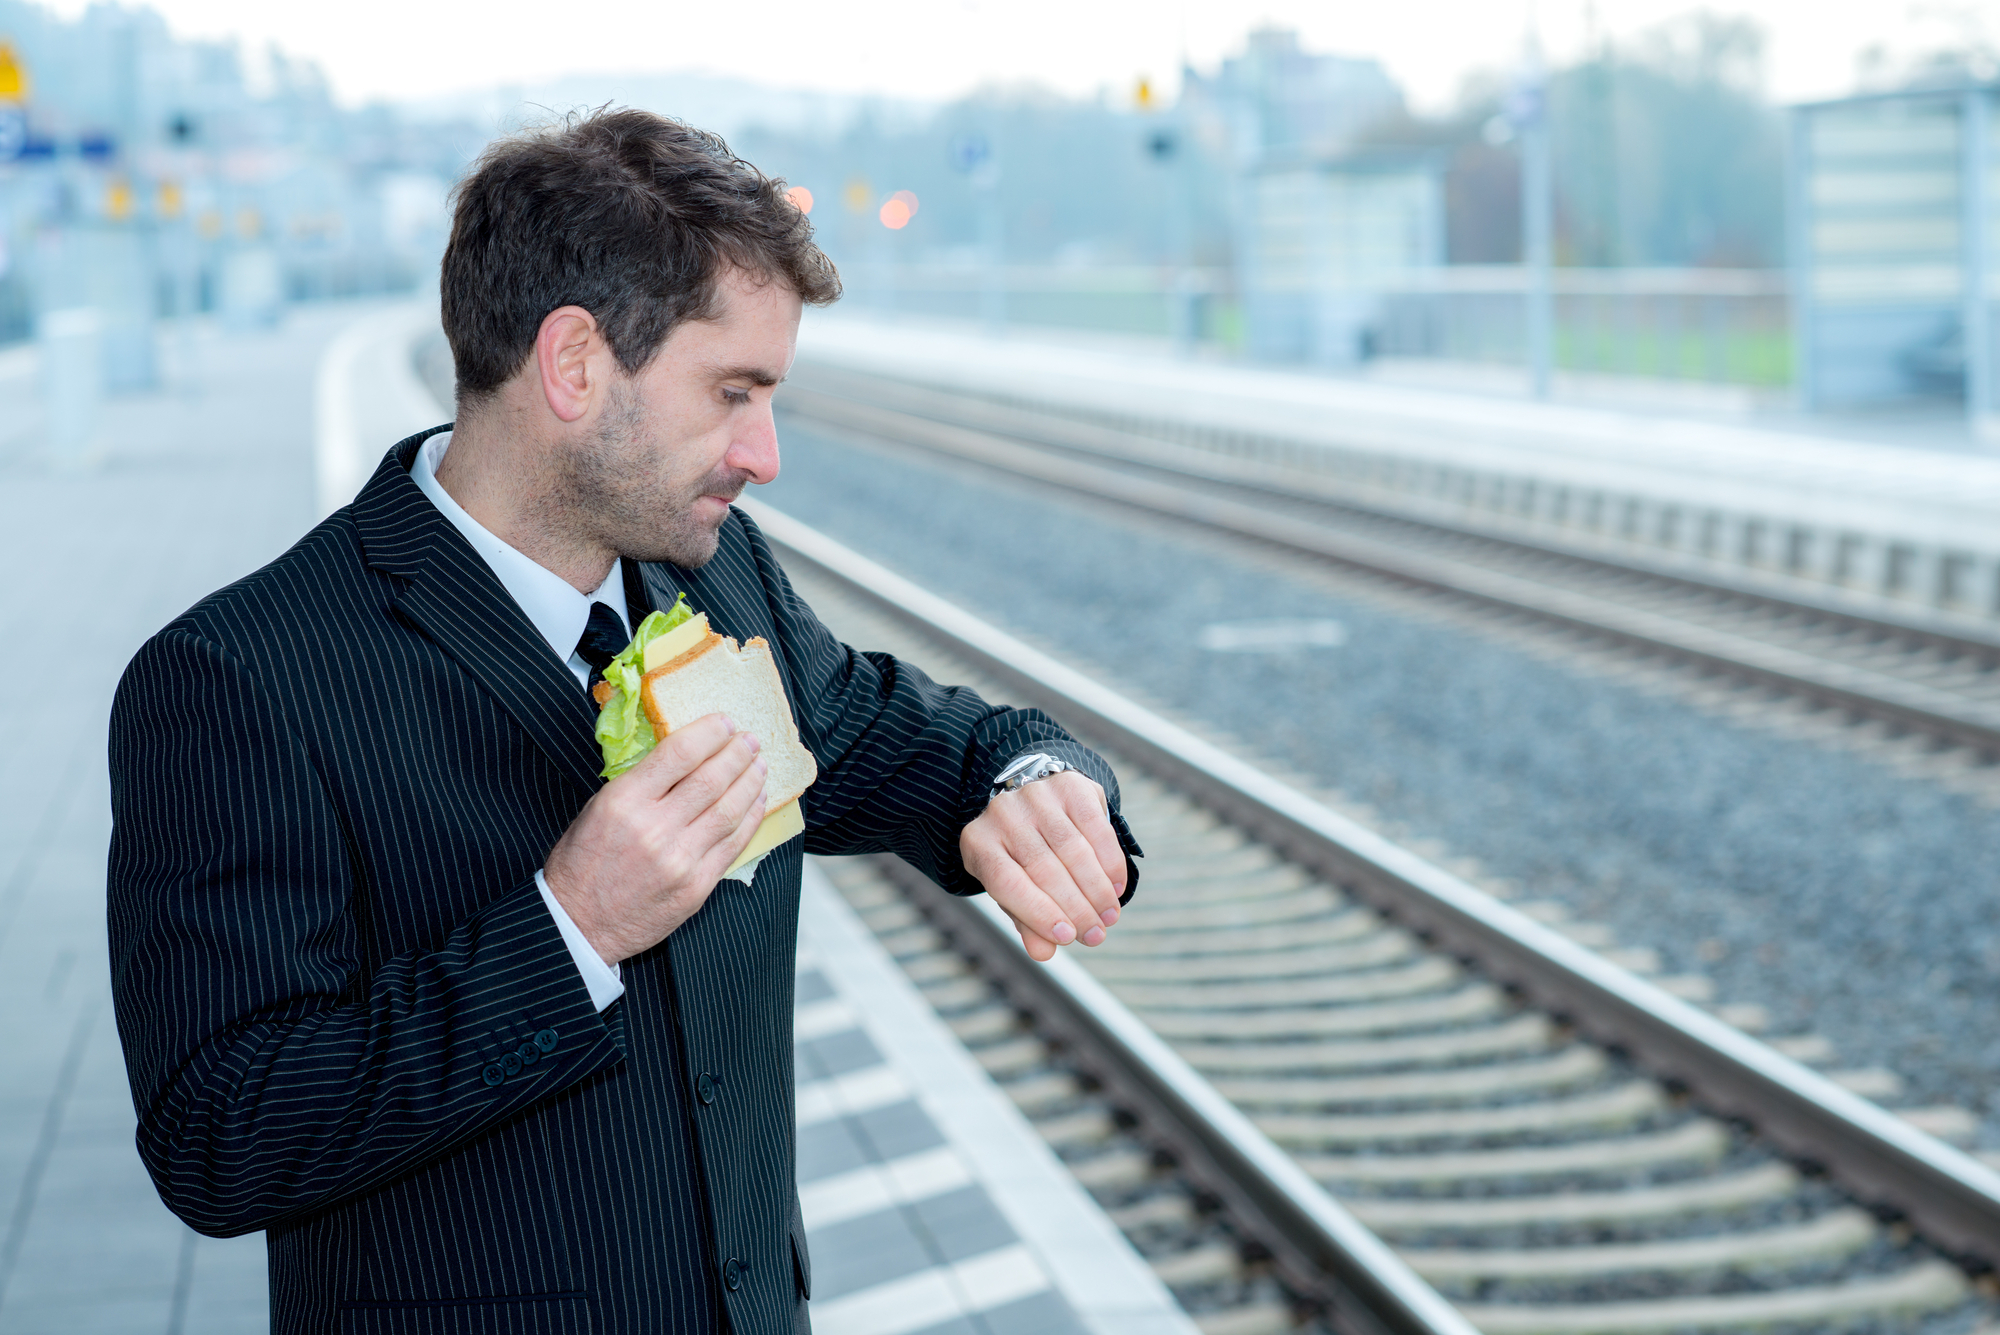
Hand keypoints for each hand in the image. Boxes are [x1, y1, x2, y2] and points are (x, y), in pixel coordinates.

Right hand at [543, 714, 767, 963]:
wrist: (578, 925)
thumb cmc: (582, 866)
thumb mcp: (596, 809)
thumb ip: (639, 783)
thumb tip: (682, 756)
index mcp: (624, 802)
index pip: (679, 754)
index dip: (709, 733)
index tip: (725, 722)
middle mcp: (654, 828)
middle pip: (711, 779)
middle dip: (737, 754)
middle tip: (750, 740)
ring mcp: (679, 860)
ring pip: (729, 810)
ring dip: (750, 783)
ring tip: (760, 766)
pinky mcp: (696, 887)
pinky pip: (733, 845)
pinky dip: (750, 819)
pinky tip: (757, 803)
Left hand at [960, 771, 1126, 962]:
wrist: (1031, 798)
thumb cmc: (1019, 856)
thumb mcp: (1013, 888)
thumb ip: (1026, 919)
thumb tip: (1043, 953)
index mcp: (979, 842)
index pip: (1006, 882)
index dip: (1037, 912)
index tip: (1066, 936)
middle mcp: (1002, 813)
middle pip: (1043, 868)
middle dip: (1075, 907)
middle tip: (1096, 935)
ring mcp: (1035, 795)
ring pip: (1073, 849)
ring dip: (1096, 889)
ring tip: (1109, 917)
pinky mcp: (1068, 786)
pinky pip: (1095, 828)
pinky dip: (1110, 862)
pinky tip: (1116, 887)